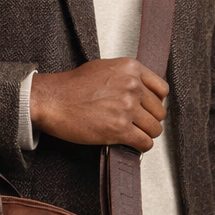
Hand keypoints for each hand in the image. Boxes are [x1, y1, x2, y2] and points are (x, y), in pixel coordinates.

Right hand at [29, 58, 168, 150]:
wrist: (52, 100)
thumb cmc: (71, 86)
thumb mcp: (103, 68)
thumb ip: (126, 76)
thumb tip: (141, 89)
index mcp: (130, 68)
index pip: (162, 89)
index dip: (155, 102)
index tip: (148, 108)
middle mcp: (132, 86)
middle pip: (159, 111)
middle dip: (149, 119)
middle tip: (137, 123)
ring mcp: (127, 108)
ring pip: (155, 128)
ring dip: (145, 133)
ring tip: (133, 133)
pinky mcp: (119, 129)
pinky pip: (145, 143)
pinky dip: (140, 146)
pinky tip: (131, 143)